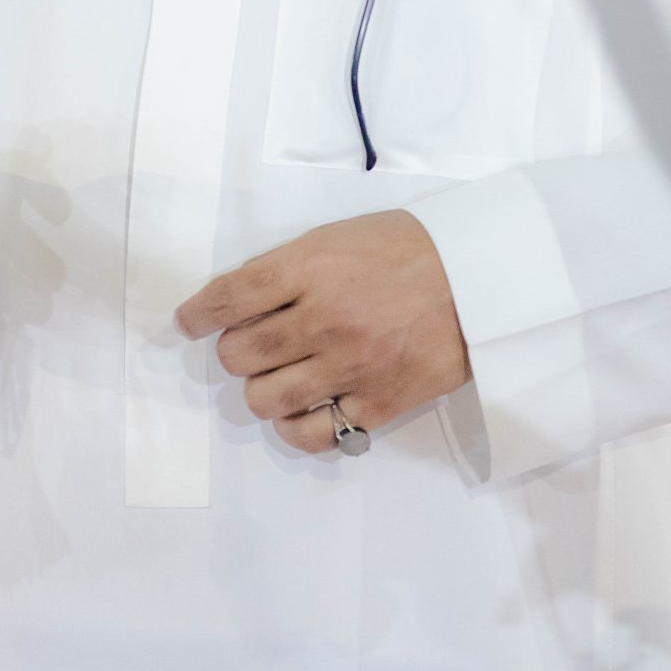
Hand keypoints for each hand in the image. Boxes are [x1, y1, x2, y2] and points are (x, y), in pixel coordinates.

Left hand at [176, 210, 470, 454]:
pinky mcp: (377, 404)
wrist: (482, 278)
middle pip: (240, 354)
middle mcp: (324, 319)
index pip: (230, 296)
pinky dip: (295, 427)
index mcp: (311, 267)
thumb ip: (291, 267)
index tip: (188, 321)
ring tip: (279, 376)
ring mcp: (350, 366)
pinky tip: (301, 411)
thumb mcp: (341, 237)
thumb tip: (239, 300)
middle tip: (253, 344)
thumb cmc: (409, 250)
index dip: (198, 313)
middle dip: (235, 351)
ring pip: (265, 399)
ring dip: (261, 388)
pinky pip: (312, 434)